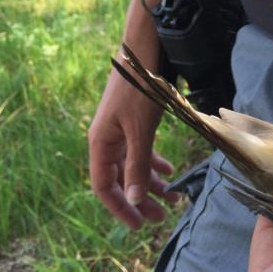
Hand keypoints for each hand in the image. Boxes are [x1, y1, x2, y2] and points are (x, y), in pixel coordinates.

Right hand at [88, 66, 179, 228]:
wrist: (143, 48)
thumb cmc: (140, 87)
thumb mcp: (141, 130)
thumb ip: (137, 165)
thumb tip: (134, 200)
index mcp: (100, 143)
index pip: (103, 186)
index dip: (120, 207)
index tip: (140, 224)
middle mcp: (106, 138)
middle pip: (120, 178)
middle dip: (140, 199)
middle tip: (162, 216)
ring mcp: (119, 129)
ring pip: (133, 164)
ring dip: (151, 181)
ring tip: (172, 197)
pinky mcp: (132, 119)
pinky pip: (140, 148)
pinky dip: (153, 161)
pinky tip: (169, 168)